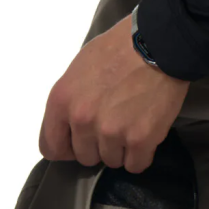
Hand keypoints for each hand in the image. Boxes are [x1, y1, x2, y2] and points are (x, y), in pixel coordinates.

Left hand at [39, 14, 189, 172]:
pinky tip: (145, 135)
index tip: (80, 142)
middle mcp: (82, 120)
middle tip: (114, 125)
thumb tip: (70, 129)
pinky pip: (136, 165)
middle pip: (85, 157)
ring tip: (133, 124)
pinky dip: (141, 155)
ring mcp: (111, 132)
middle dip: (98, 146)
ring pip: (112, 161)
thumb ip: (70, 103)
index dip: (66, 147)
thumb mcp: (78, 70)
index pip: (51, 147)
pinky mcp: (140, 140)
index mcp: (62, 101)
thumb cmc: (118, 50)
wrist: (157, 43)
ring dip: (122, 149)